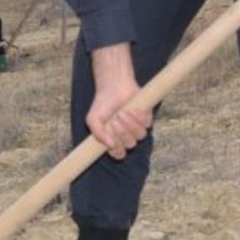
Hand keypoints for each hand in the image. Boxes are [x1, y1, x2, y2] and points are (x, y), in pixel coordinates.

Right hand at [86, 43, 150, 159]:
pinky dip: (138, 117)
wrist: (113, 85)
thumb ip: (97, 134)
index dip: (118, 151)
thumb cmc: (102, 103)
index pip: (119, 154)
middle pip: (130, 144)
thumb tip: (109, 145)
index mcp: (113, 139)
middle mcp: (126, 135)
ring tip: (122, 113)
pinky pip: (146, 124)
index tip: (113, 143)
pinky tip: (132, 109)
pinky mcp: (146, 118)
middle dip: (123, 133)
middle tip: (115, 120)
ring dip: (131, 125)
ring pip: (140, 136)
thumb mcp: (92, 119)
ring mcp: (137, 127)